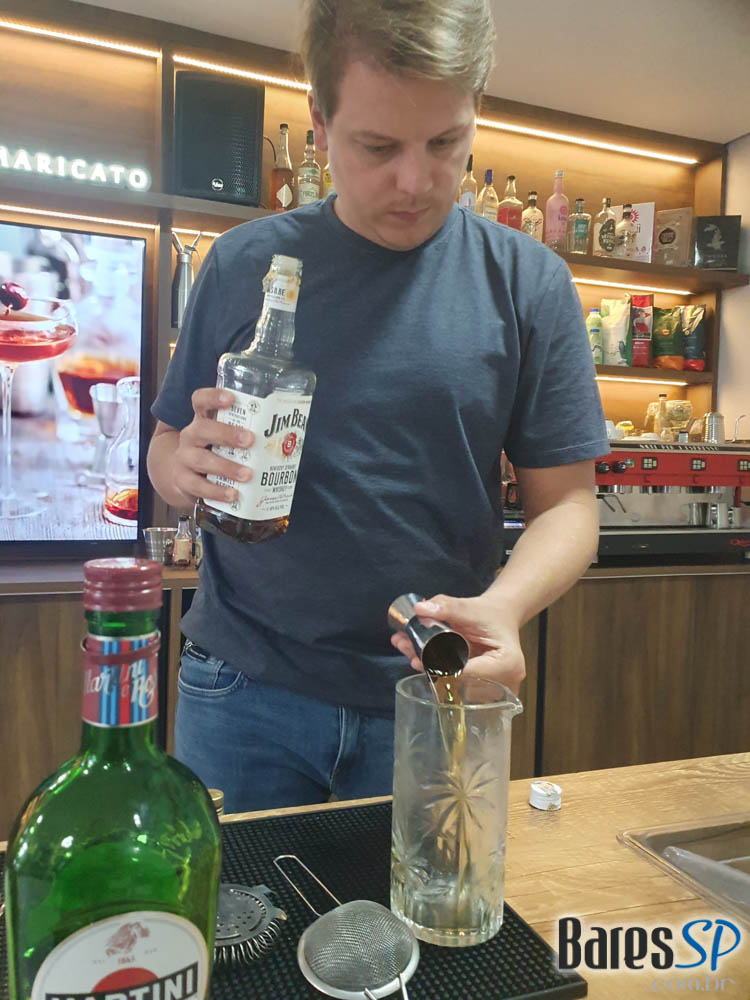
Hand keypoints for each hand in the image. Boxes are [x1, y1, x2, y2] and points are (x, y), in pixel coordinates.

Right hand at [171, 388, 254, 503]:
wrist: (183, 476)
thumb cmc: (214, 452)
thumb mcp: (224, 438)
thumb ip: (246, 434)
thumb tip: (287, 438)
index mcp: (202, 420)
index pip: (200, 401)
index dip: (213, 397)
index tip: (231, 398)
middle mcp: (191, 437)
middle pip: (202, 429)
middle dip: (226, 434)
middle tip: (249, 440)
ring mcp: (184, 459)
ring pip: (200, 459)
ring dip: (226, 467)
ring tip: (247, 475)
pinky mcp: (184, 481)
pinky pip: (198, 486)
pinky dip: (216, 491)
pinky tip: (233, 494)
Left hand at [390, 593, 524, 692]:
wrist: (501, 617)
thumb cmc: (492, 614)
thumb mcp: (471, 608)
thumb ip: (447, 607)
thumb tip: (421, 609)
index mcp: (508, 664)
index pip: (469, 675)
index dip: (441, 668)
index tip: (418, 657)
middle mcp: (505, 682)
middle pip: (459, 683)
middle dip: (429, 667)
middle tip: (407, 649)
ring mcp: (495, 690)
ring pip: (454, 686)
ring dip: (429, 670)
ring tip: (408, 648)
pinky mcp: (483, 690)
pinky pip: (456, 684)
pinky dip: (437, 672)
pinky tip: (418, 657)